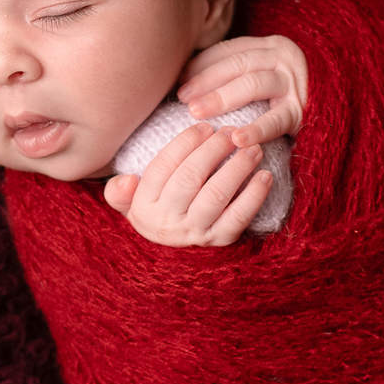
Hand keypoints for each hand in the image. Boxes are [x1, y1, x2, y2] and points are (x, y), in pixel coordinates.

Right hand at [103, 121, 272, 246]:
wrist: (170, 256)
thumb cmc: (155, 212)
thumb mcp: (128, 203)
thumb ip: (119, 191)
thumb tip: (126, 180)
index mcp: (143, 206)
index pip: (163, 167)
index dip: (185, 143)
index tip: (205, 126)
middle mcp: (168, 222)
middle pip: (191, 178)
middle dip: (213, 150)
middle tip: (231, 132)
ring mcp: (195, 233)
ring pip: (217, 195)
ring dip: (237, 167)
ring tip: (252, 147)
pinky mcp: (219, 241)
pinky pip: (239, 218)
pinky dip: (254, 195)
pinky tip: (265, 175)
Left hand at [175, 35, 307, 147]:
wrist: (337, 111)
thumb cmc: (283, 98)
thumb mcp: (261, 76)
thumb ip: (232, 74)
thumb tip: (182, 82)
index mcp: (269, 46)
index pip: (228, 50)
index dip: (200, 64)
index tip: (177, 80)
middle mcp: (283, 57)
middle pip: (237, 64)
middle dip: (206, 80)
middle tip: (182, 97)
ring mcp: (295, 82)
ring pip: (253, 84)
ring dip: (221, 98)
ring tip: (196, 113)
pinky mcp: (303, 111)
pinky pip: (276, 120)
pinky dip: (255, 129)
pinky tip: (236, 140)